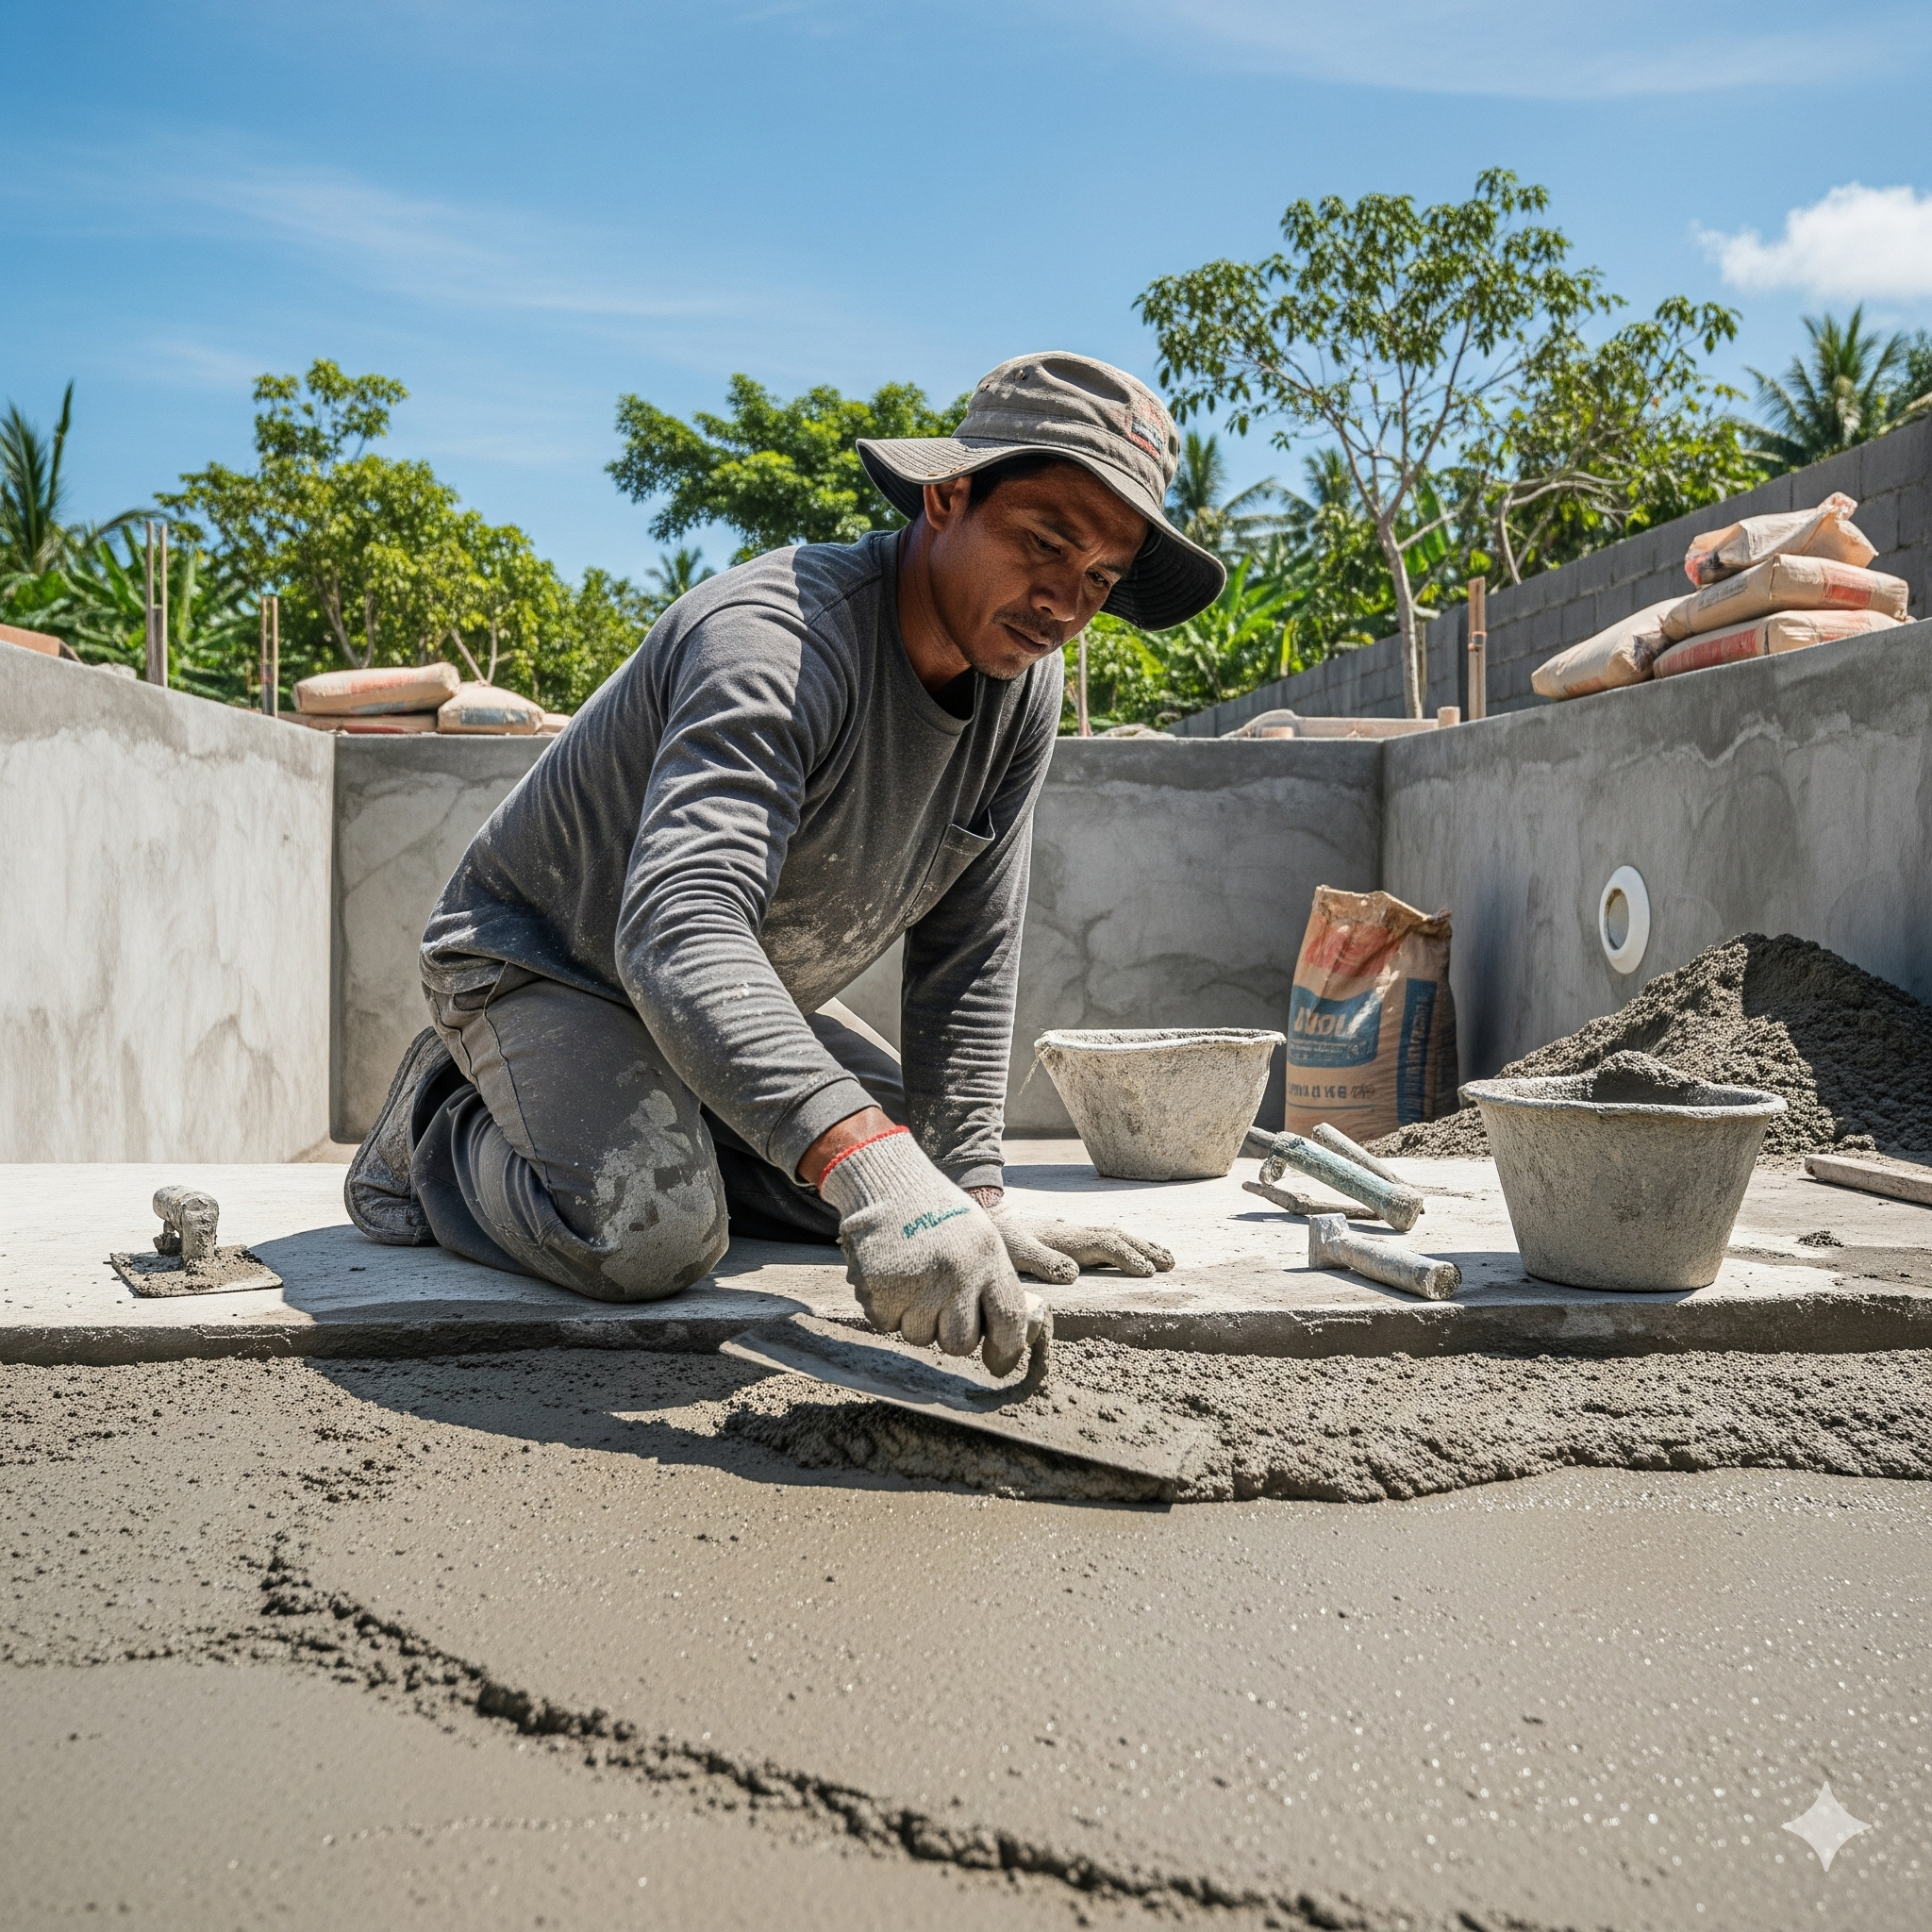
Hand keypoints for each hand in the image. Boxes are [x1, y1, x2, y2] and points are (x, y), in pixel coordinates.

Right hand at [816, 1127, 1032, 1374]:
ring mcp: (918, 1284)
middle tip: (941, 1308)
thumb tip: (1013, 1334)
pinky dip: (886, 1309)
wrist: (888, 1182)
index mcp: (989, 1259)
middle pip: (960, 1344)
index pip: (1008, 1321)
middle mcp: (957, 1275)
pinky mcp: (882, 1289)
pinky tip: (892, 1276)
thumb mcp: (983, 1238)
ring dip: (916, 1320)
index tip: (998, 1364)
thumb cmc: (940, 1214)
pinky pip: (886, 1325)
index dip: (1006, 1352)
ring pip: (920, 1338)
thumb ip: (996, 1282)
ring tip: (914, 1280)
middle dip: (950, 1335)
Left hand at [986, 1203, 1175, 1285]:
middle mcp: (1076, 1233)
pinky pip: (1106, 1239)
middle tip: (1171, 1265)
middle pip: (1118, 1237)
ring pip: (1116, 1236)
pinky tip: (1133, 1252)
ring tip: (1166, 1258)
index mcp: (1068, 1238)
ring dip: (1142, 1246)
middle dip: (1146, 1250)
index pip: (1106, 1244)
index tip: (1148, 1273)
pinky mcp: (1070, 1237)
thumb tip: (1072, 1274)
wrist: (989, 1219)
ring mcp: (1075, 1233)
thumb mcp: (1015, 1252)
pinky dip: (1126, 1245)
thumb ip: (1041, 1262)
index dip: (1128, 1257)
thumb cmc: (1001, 1239)